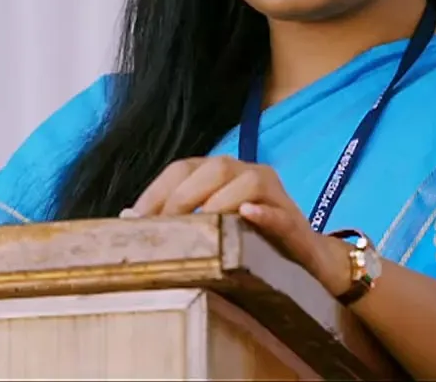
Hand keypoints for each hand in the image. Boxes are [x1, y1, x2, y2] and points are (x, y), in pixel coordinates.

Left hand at [123, 155, 348, 295]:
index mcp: (222, 174)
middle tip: (162, 230)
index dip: (155, 192)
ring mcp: (275, 195)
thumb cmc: (250, 245)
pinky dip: (263, 214)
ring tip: (198, 226)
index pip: (182, 169)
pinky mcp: (296, 222)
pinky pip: (279, 213)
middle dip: (182, 197)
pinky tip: (248, 217)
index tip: (132, 221)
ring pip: (247, 181)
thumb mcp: (209, 229)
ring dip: (218, 202)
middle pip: (213, 168)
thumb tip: (127, 219)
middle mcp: (248, 174)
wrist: (308, 265)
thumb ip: (175, 219)